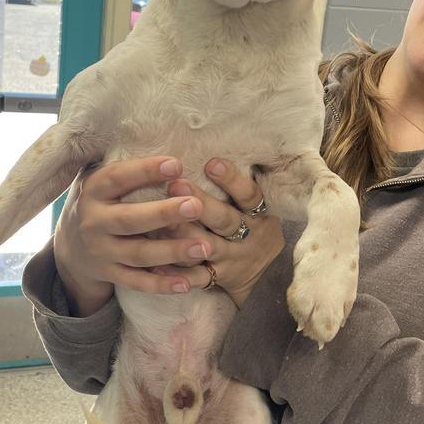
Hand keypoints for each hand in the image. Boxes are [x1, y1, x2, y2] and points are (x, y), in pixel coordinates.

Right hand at [53, 155, 215, 314]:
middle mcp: (93, 222)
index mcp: (93, 191)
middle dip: (163, 214)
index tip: (177, 164)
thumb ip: (126, 167)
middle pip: (129, 220)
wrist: (70, 248)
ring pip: (138, 254)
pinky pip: (137, 282)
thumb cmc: (100, 202)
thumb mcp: (100, 179)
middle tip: (196, 206)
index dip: (145, 171)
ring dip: (171, 252)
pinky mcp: (109, 275)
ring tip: (204, 246)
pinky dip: (162, 284)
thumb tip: (165, 140)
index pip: (118, 178)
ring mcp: (101, 252)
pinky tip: (187, 282)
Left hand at [157, 159, 284, 308]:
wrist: (268, 276)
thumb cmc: (255, 227)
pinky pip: (196, 278)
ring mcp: (230, 259)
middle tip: (176, 184)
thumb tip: (214, 145)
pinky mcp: (216, 278)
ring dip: (183, 234)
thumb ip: (240, 186)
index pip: (249, 195)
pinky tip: (155, 264)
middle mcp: (247, 236)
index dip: (232, 180)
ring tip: (160, 221)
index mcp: (258, 214)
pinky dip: (176, 274)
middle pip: (224, 220)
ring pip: (206, 247)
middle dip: (200, 203)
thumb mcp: (258, 207)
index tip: (211, 163)